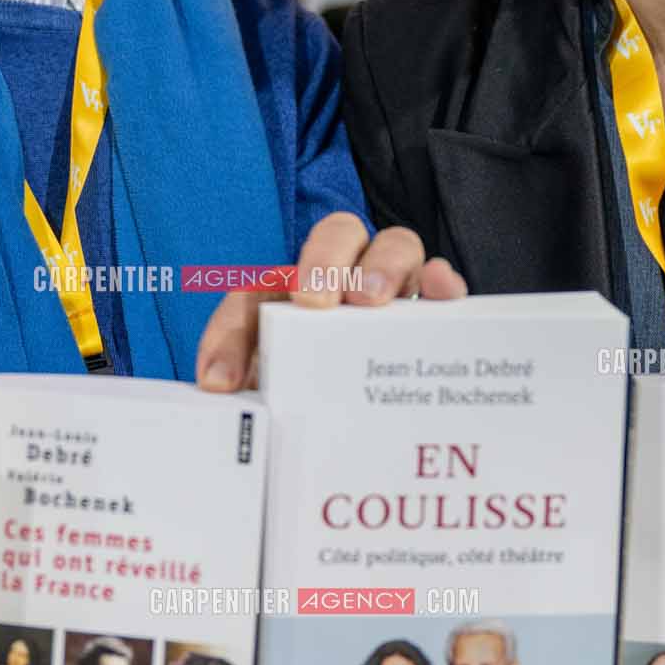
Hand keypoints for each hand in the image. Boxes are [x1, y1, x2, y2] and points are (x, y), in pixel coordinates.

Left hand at [193, 212, 467, 391]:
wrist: (354, 431)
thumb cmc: (312, 403)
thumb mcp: (273, 400)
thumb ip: (244, 389)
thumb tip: (218, 387)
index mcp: (289, 300)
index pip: (255, 295)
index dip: (234, 333)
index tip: (221, 380)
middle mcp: (345, 279)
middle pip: (338, 234)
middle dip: (323, 261)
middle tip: (313, 302)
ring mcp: (396, 289)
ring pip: (397, 245)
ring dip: (383, 266)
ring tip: (370, 302)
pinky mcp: (439, 313)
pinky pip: (446, 285)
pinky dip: (443, 280)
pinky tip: (441, 289)